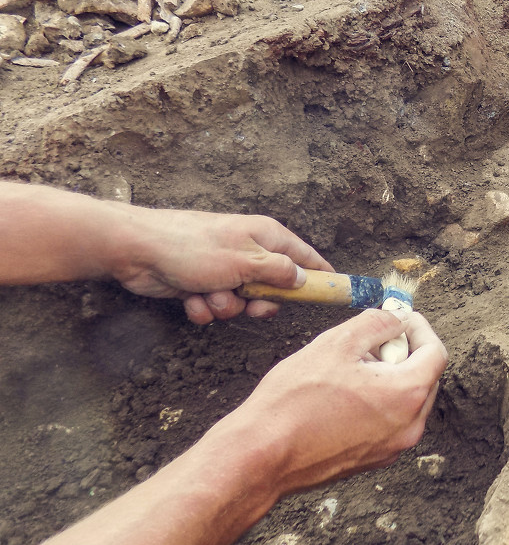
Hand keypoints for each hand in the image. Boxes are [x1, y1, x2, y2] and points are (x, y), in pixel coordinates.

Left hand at [111, 207, 333, 323]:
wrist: (137, 251)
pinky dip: (204, 307)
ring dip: (226, 306)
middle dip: (260, 303)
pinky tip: (190, 298)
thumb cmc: (193, 248)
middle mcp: (248, 251)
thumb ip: (280, 272)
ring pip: (242, 302)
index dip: (321, 276)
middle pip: (274, 288)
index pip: (306, 257)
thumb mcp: (246, 261)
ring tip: (209, 294)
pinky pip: (216, 306)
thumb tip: (304, 278)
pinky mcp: (203, 285)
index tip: (334, 294)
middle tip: (251, 304)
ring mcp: (225, 269)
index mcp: (266, 237)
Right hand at [216, 307, 448, 495]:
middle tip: (373, 339)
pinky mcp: (373, 459)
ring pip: (408, 401)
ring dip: (391, 377)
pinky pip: (391, 422)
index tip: (400, 317)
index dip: (419, 328)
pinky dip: (380, 401)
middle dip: (405, 352)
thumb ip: (377, 323)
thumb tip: (397, 318)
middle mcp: (409, 426)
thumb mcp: (337, 343)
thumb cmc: (294, 401)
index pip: (436, 353)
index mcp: (407, 395)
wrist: (262, 455)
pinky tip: (346, 393)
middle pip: (426, 377)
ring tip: (353, 366)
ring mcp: (392, 448)